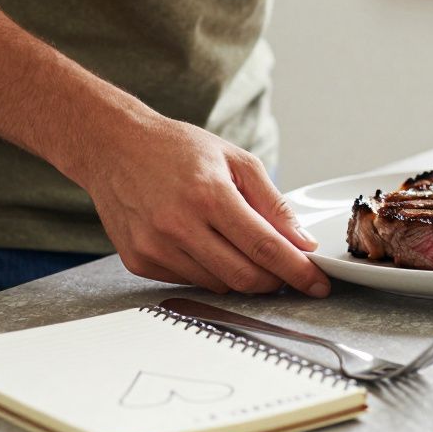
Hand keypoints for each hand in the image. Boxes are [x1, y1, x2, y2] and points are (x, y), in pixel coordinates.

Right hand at [75, 116, 329, 296]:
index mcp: (209, 194)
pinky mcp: (140, 261)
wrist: (114, 147)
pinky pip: (191, 282)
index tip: (318, 284)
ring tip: (244, 248)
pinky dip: (211, 272)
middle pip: (245, 276)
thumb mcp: (236, 160)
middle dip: (276, 280)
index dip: (297, 271)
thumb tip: (302, 242)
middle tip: (289, 271)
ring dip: (244, 276)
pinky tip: (207, 245)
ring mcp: (155, 247)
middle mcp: (178, 225)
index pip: (265, 247)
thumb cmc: (177, 149)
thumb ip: (274, 204)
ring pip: (220, 285)